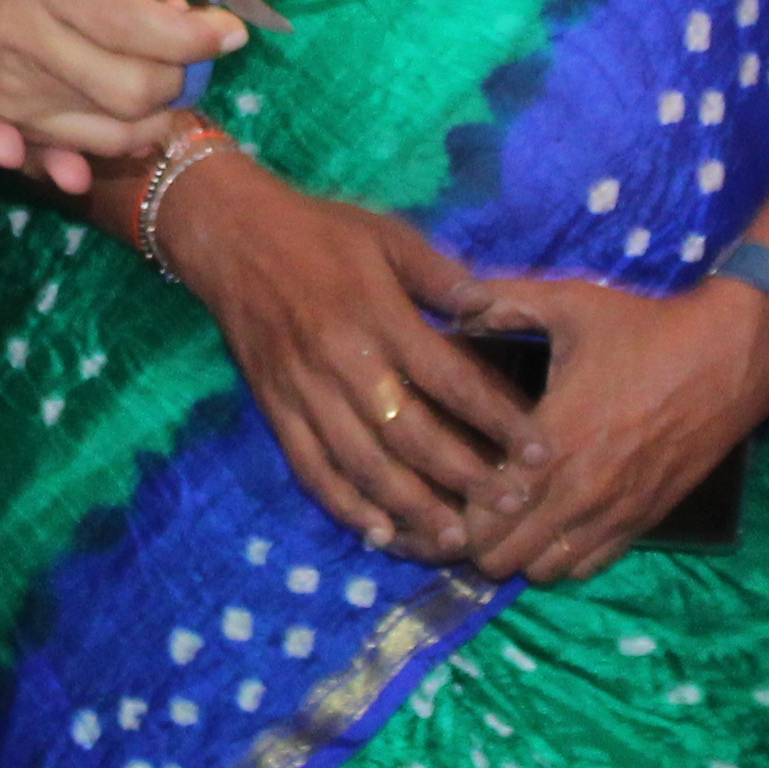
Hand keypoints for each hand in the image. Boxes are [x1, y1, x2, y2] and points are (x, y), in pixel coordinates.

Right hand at [0, 0, 243, 191]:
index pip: (148, 30)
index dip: (204, 35)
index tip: (228, 23)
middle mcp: (31, 44)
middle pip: (139, 88)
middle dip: (187, 73)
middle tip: (199, 44)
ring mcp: (14, 91)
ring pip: (116, 129)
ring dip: (162, 110)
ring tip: (172, 73)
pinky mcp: (4, 117)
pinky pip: (80, 149)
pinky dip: (122, 139)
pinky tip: (138, 111)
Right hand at [155, 157, 529, 556]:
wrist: (230, 235)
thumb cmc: (319, 230)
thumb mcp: (387, 235)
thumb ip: (440, 274)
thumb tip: (491, 310)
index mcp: (378, 315)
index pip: (449, 380)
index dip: (497, 420)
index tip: (538, 451)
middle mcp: (343, 361)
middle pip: (411, 435)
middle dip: (465, 477)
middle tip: (510, 506)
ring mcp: (305, 391)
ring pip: (363, 463)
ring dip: (411, 506)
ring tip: (453, 537)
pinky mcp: (274, 409)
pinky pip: (311, 468)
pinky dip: (344, 505)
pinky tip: (379, 532)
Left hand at [446, 271, 768, 581]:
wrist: (730, 354)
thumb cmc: (645, 327)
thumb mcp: (569, 301)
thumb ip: (502, 299)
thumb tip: (453, 296)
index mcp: (551, 440)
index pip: (483, 512)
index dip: (454, 514)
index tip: (441, 497)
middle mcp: (580, 490)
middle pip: (507, 554)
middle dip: (479, 541)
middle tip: (467, 515)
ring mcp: (615, 511)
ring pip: (547, 570)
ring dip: (521, 554)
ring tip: (508, 525)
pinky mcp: (645, 520)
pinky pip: (589, 567)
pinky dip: (563, 559)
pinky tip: (553, 531)